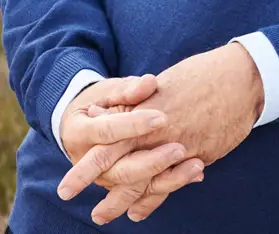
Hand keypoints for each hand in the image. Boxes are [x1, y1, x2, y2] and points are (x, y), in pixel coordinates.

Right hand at [58, 75, 206, 224]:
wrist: (89, 121)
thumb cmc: (103, 100)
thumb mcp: (110, 90)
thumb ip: (128, 89)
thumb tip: (148, 83)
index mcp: (80, 133)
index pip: (107, 132)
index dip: (134, 125)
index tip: (163, 118)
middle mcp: (89, 164)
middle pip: (120, 170)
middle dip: (152, 161)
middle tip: (180, 148)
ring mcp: (107, 179)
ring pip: (135, 189)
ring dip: (168, 180)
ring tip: (198, 165)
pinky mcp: (123, 187)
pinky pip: (146, 195)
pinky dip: (171, 187)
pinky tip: (196, 175)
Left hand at [60, 44, 262, 223]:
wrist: (241, 76)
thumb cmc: (203, 75)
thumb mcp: (168, 86)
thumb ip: (143, 104)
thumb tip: (119, 112)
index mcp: (146, 112)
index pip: (108, 142)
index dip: (87, 166)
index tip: (66, 184)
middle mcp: (158, 133)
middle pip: (119, 166)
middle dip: (91, 181)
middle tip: (66, 195)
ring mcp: (179, 146)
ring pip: (144, 181)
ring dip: (122, 200)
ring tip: (101, 216)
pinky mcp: (199, 155)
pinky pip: (171, 182)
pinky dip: (154, 198)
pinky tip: (140, 211)